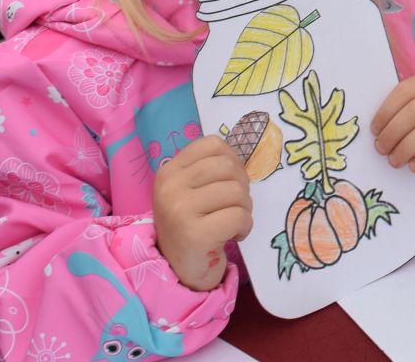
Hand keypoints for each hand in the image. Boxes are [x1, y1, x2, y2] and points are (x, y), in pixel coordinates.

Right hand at [152, 135, 252, 291]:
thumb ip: (209, 169)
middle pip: (228, 167)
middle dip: (242, 186)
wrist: (182, 270)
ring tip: (233, 221)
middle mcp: (170, 187)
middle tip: (235, 205)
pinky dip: (245, 226)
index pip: (213, 144)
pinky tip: (234, 235)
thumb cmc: (193, 225)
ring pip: (236, 191)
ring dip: (245, 208)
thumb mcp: (191, 190)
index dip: (232, 160)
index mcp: (169, 171)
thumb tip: (241, 158)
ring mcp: (179, 210)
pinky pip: (239, 216)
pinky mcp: (195, 235)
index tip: (230, 181)